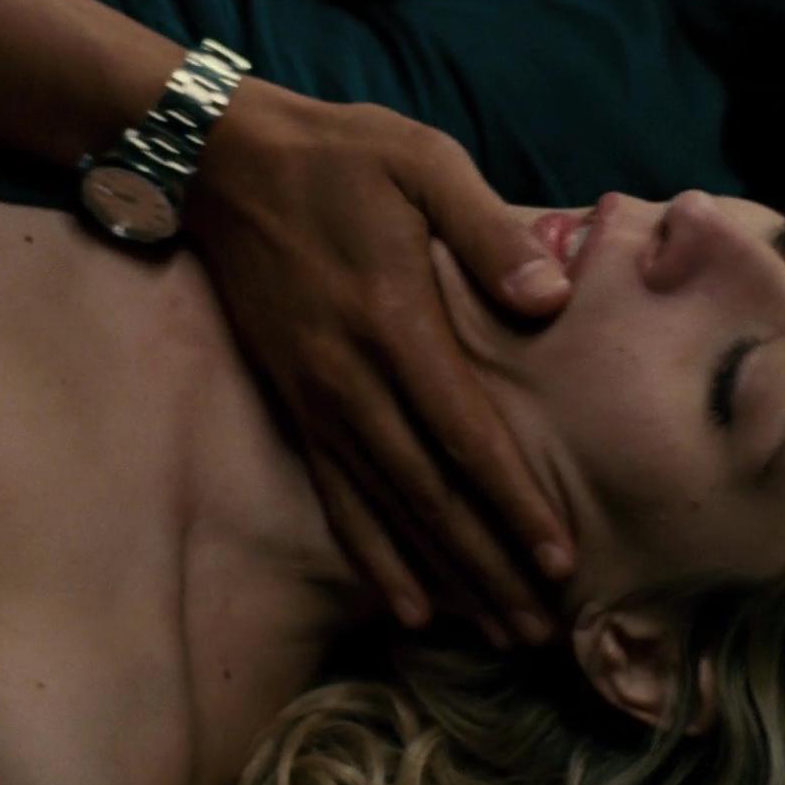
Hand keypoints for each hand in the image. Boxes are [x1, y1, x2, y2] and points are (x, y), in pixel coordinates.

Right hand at [187, 78, 575, 644]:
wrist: (224, 165)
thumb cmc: (340, 157)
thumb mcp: (423, 162)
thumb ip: (487, 230)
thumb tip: (547, 298)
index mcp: (393, 317)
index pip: (464, 432)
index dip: (513, 500)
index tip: (560, 556)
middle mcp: (351, 377)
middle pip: (429, 492)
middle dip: (489, 563)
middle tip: (540, 625)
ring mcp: (317, 399)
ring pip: (387, 508)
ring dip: (443, 574)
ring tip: (494, 628)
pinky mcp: (294, 405)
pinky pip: (337, 496)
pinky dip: (372, 555)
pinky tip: (406, 605)